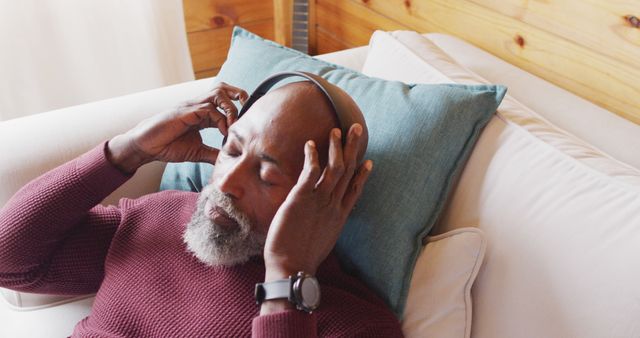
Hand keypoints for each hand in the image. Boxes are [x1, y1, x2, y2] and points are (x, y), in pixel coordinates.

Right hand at [106, 82, 247, 172]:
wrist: (146, 147)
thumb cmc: (168, 146)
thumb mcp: (197, 151)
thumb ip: (213, 153)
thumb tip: (229, 160)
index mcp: (202, 114)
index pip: (224, 102)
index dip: (238, 110)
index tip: (245, 124)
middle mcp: (198, 106)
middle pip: (223, 89)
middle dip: (238, 95)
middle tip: (247, 113)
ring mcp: (192, 106)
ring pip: (218, 94)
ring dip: (231, 108)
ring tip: (234, 125)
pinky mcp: (186, 111)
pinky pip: (208, 108)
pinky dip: (220, 119)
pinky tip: (223, 132)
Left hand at [263, 124, 372, 281]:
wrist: (292, 267)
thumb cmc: (301, 257)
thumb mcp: (321, 240)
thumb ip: (323, 225)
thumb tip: (319, 221)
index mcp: (339, 216)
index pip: (354, 190)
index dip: (362, 174)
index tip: (368, 160)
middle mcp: (333, 205)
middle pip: (348, 171)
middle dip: (353, 148)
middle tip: (356, 129)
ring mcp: (319, 201)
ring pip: (334, 169)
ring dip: (335, 148)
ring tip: (335, 131)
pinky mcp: (301, 199)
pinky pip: (311, 173)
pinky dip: (312, 158)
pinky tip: (310, 145)